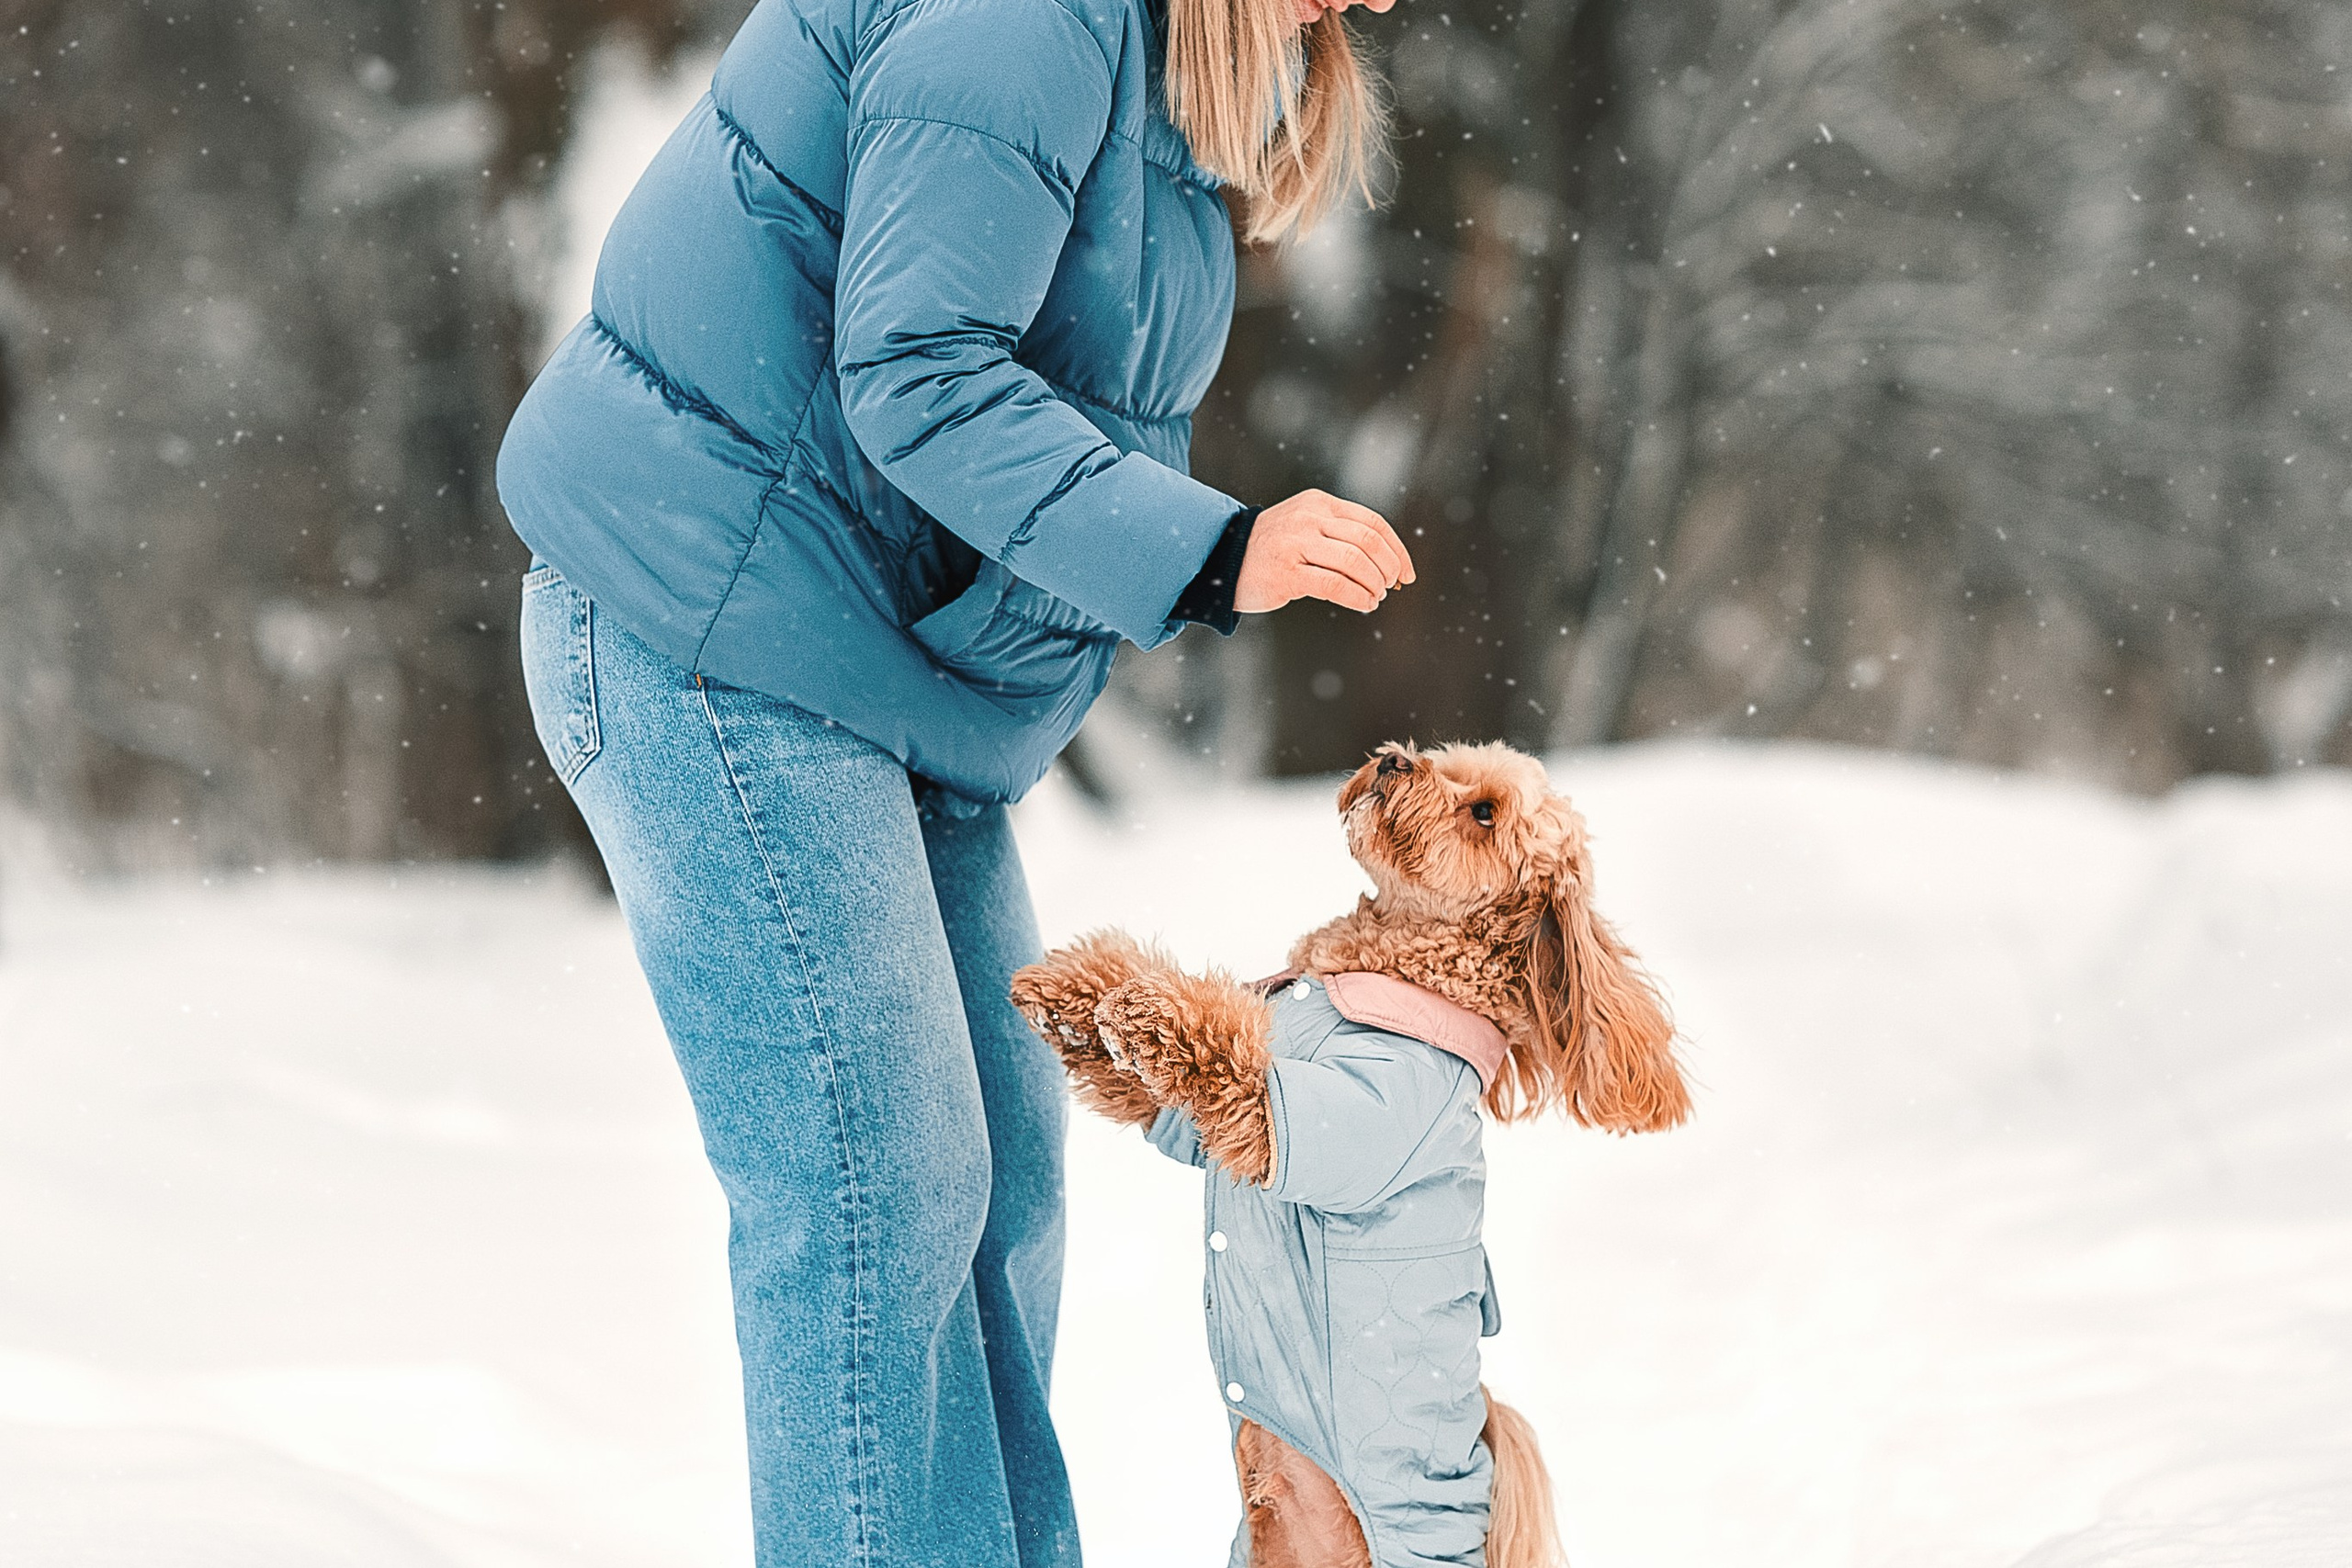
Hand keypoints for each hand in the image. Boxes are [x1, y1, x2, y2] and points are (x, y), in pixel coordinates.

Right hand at [1235, 490, 1414, 613]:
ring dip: (1375, 585)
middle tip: (1391, 587)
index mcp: (1319, 503)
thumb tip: (1387, 562)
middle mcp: (1310, 518)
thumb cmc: (1272, 549)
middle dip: (1389, 568)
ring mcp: (1297, 543)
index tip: (1407, 574)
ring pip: (1355, 562)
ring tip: (1376, 597)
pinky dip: (1358, 597)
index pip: (1372, 523)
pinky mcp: (1287, 572)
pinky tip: (1364, 604)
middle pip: (1368, 541)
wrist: (1222, 559)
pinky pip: (1335, 585)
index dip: (1397, 550)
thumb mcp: (1306, 526)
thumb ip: (1339, 534)